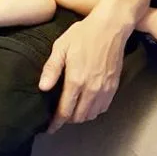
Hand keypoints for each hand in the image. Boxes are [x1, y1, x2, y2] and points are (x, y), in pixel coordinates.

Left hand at [39, 10, 129, 130]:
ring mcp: (105, 89)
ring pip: (91, 115)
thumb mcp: (61, 46)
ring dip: (80, 116)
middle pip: (78, 117)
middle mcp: (92, 89)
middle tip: (59, 114)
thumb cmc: (84, 34)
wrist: (110, 28)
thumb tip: (42, 87)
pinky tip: (87, 102)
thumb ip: (52, 68)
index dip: (56, 122)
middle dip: (67, 119)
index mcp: (76, 80)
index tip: (50, 128)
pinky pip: (103, 108)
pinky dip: (93, 110)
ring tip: (71, 108)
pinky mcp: (114, 87)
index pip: (65, 110)